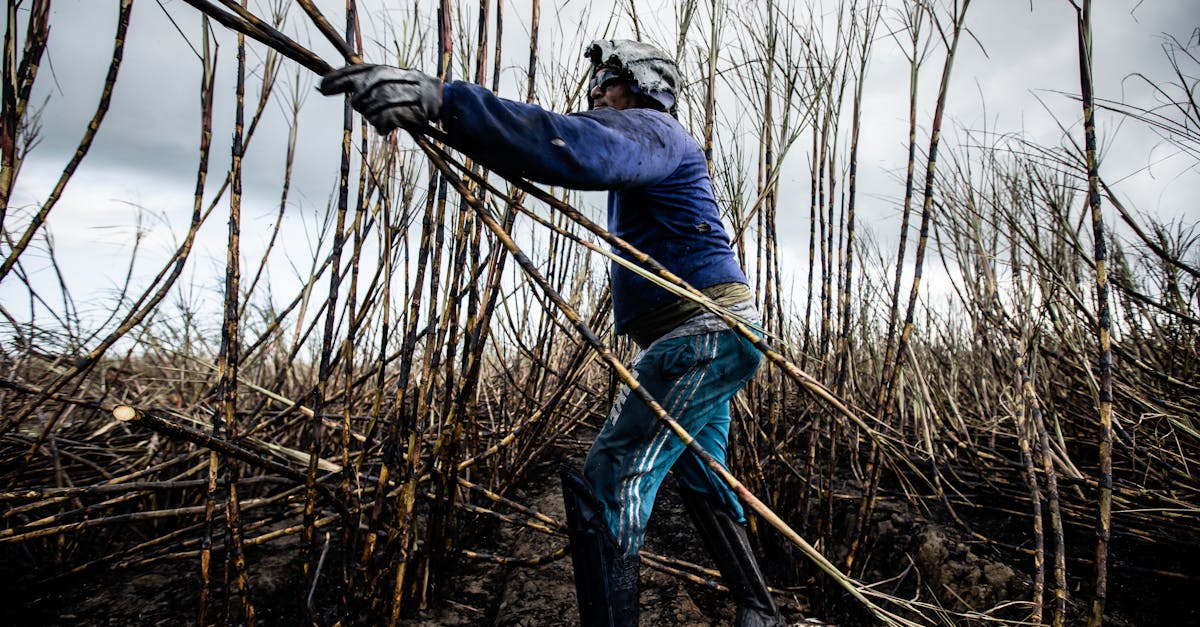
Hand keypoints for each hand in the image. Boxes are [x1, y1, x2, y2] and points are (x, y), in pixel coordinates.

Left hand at [318, 64, 441, 132]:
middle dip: (362, 106)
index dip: (336, 79)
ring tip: (386, 118)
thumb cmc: (416, 94)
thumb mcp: (395, 82)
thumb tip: (348, 89)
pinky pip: (381, 121)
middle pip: (359, 96)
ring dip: (374, 118)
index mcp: (385, 70)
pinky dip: (382, 127)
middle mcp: (389, 78)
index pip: (355, 71)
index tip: (322, 88)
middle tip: (372, 110)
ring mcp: (396, 93)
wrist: (444, 100)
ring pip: (369, 110)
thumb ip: (373, 83)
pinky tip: (387, 127)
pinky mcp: (405, 109)